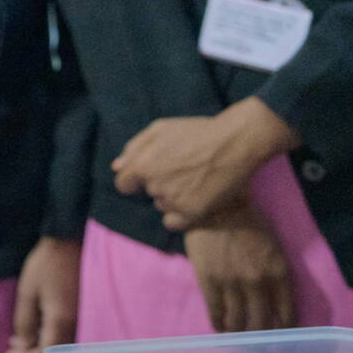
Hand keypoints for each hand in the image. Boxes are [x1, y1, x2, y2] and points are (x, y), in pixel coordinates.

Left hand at [7, 236, 81, 352]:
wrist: (70, 242)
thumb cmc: (46, 265)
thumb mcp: (27, 293)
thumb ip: (24, 322)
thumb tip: (23, 346)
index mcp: (62, 321)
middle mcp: (77, 324)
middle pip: (55, 352)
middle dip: (31, 351)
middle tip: (12, 344)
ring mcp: (82, 318)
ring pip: (61, 343)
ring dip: (40, 342)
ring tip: (20, 335)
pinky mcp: (83, 311)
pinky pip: (67, 331)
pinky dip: (50, 333)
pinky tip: (37, 325)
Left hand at [113, 98, 299, 228]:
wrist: (236, 142)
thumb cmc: (197, 131)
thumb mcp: (160, 129)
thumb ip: (134, 148)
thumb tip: (116, 166)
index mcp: (142, 165)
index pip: (124, 184)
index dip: (135, 180)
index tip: (151, 174)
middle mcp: (155, 185)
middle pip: (148, 193)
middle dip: (160, 184)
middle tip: (183, 171)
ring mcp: (174, 201)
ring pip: (162, 206)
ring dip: (173, 198)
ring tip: (195, 182)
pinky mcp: (193, 213)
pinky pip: (174, 222)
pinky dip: (181, 215)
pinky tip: (195, 200)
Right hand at [184, 202, 296, 333]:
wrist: (218, 206)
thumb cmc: (249, 223)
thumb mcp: (274, 248)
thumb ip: (276, 274)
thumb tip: (274, 301)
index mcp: (279, 274)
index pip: (286, 314)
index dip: (284, 332)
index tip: (281, 340)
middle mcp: (258, 283)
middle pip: (262, 324)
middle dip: (262, 340)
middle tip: (260, 348)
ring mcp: (232, 283)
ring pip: (238, 321)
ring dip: (238, 333)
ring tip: (237, 336)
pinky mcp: (210, 281)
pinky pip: (216, 311)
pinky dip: (218, 323)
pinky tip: (220, 327)